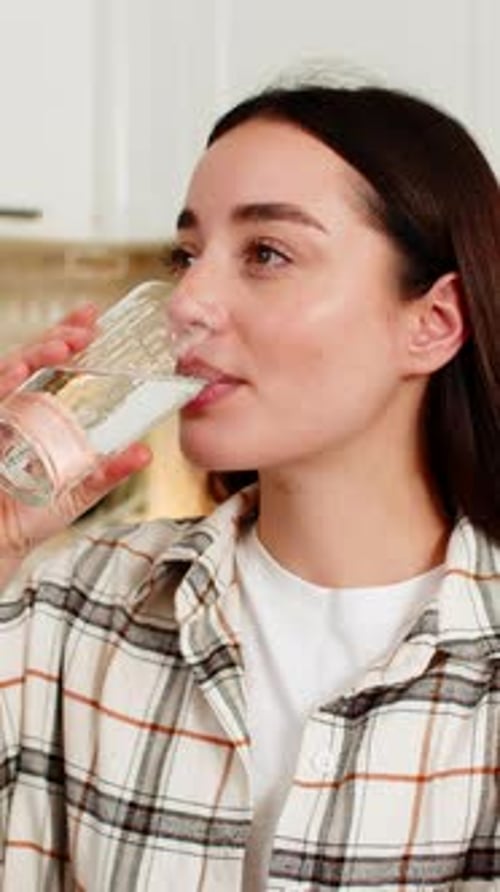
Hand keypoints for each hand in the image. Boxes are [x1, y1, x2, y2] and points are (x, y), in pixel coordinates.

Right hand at [0, 304, 151, 561]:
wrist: (2, 545)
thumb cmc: (32, 513)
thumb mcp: (78, 490)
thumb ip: (107, 471)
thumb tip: (145, 453)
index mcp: (37, 412)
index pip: (49, 363)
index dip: (66, 335)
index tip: (92, 316)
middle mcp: (12, 408)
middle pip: (28, 359)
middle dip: (55, 339)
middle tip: (84, 331)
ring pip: (6, 373)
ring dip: (31, 356)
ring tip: (61, 348)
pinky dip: (2, 387)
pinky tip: (16, 376)